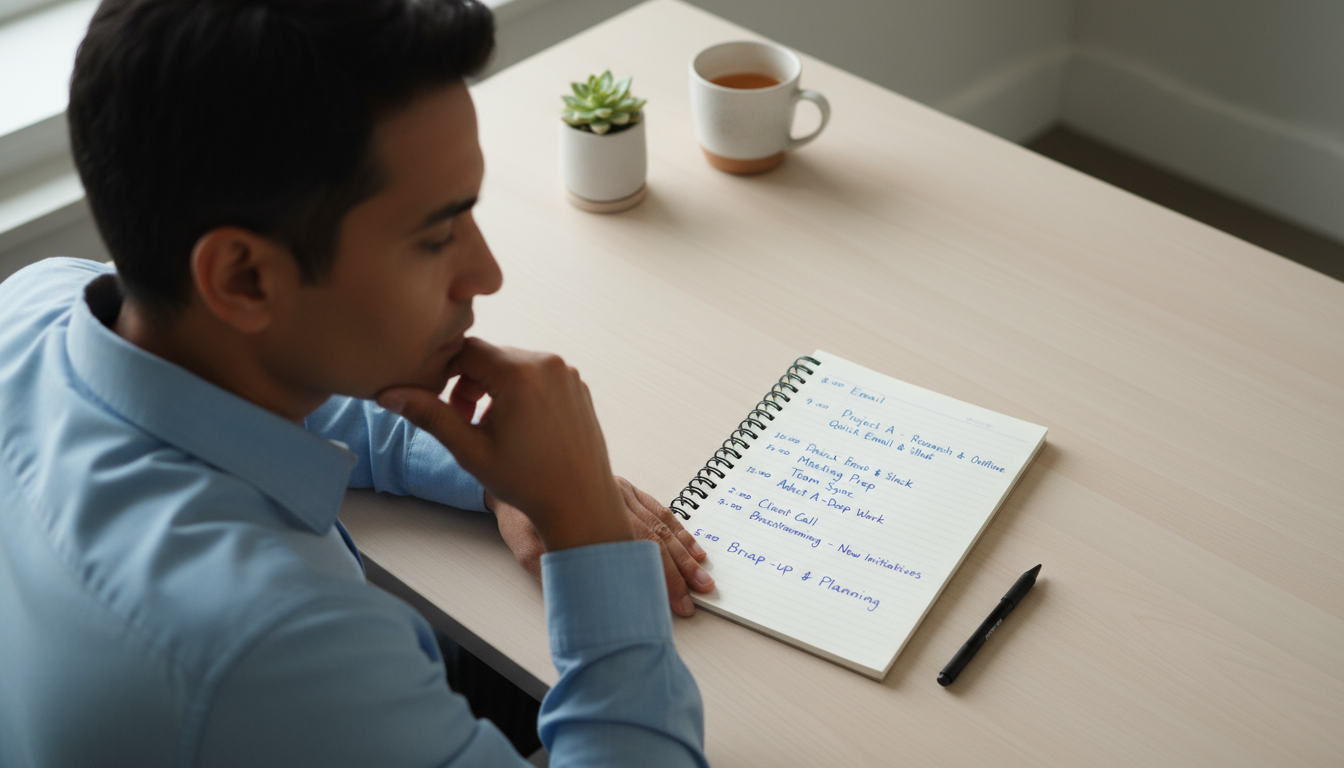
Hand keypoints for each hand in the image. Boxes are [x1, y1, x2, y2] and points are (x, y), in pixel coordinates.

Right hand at [378, 338, 629, 551]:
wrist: (581, 504)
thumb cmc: (526, 482)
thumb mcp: (470, 449)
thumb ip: (429, 415)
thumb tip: (387, 394)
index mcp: (519, 372)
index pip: (465, 350)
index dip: (446, 374)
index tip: (446, 407)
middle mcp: (547, 362)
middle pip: (490, 356)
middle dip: (470, 384)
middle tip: (467, 422)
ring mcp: (567, 372)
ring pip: (513, 364)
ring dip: (495, 388)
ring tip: (494, 428)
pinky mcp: (577, 384)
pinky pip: (538, 375)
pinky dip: (521, 392)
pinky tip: (521, 428)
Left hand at [489, 478, 714, 617]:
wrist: (512, 474)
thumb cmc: (519, 515)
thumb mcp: (525, 547)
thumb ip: (552, 571)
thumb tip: (583, 598)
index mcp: (590, 512)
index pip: (635, 548)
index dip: (660, 578)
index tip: (676, 602)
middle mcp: (610, 497)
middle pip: (653, 536)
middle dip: (679, 569)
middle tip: (698, 594)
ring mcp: (620, 490)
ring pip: (660, 522)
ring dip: (683, 550)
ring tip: (702, 574)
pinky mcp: (623, 488)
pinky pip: (657, 507)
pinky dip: (677, 528)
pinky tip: (692, 544)